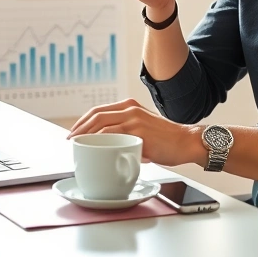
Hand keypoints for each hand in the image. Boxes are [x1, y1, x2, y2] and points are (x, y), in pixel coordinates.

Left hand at [67, 98, 204, 167]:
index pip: (99, 110)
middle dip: (79, 127)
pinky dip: (100, 142)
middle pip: (96, 115)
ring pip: (102, 125)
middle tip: (70, 139)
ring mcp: (134, 120)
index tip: (74, 132)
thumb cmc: (167, 140)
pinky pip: (113, 136)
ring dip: (86, 136)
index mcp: (130, 106)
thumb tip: (111, 145)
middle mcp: (130, 110)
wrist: (186, 142)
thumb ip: (128, 132)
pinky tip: (93, 149)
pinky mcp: (139, 133)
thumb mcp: (144, 128)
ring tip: (78, 146)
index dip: (83, 121)